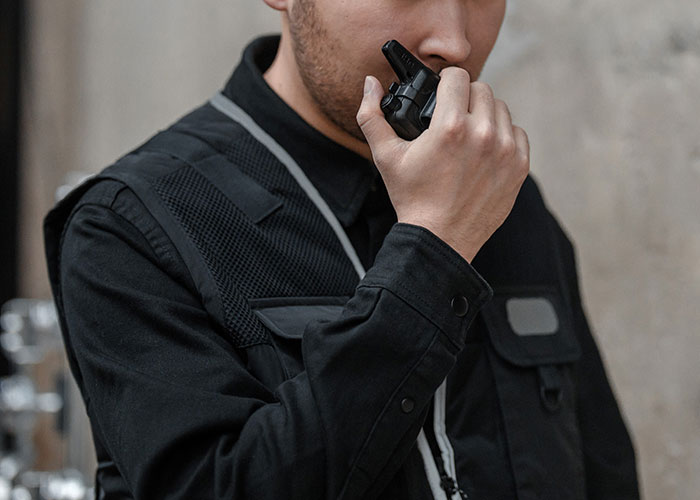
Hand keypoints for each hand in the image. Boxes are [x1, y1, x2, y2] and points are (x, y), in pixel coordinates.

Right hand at [356, 68, 529, 262]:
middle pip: (481, 89)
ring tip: (468, 134)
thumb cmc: (411, 198)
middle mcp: (482, 134)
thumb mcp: (385, 157)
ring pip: (501, 109)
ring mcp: (505, 151)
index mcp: (450, 127)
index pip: (458, 76)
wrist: (440, 239)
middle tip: (452, 117)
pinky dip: (502, 136)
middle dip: (465, 98)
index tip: (441, 94)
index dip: (445, 82)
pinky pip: (517, 132)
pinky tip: (484, 150)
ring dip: (485, 114)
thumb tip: (370, 83)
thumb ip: (371, 116)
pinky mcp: (519, 167)